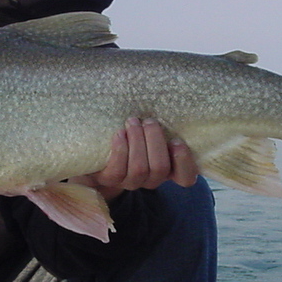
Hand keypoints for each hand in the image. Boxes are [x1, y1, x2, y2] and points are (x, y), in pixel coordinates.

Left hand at [71, 117, 198, 200]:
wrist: (96, 152)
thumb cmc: (130, 135)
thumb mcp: (147, 131)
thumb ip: (159, 125)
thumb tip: (167, 98)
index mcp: (166, 169)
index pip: (186, 178)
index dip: (184, 162)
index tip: (176, 141)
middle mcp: (150, 179)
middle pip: (160, 168)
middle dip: (155, 141)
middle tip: (149, 121)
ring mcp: (129, 182)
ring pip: (140, 169)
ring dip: (137, 141)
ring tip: (132, 122)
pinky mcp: (109, 180)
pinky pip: (117, 170)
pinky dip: (120, 149)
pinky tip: (119, 133)